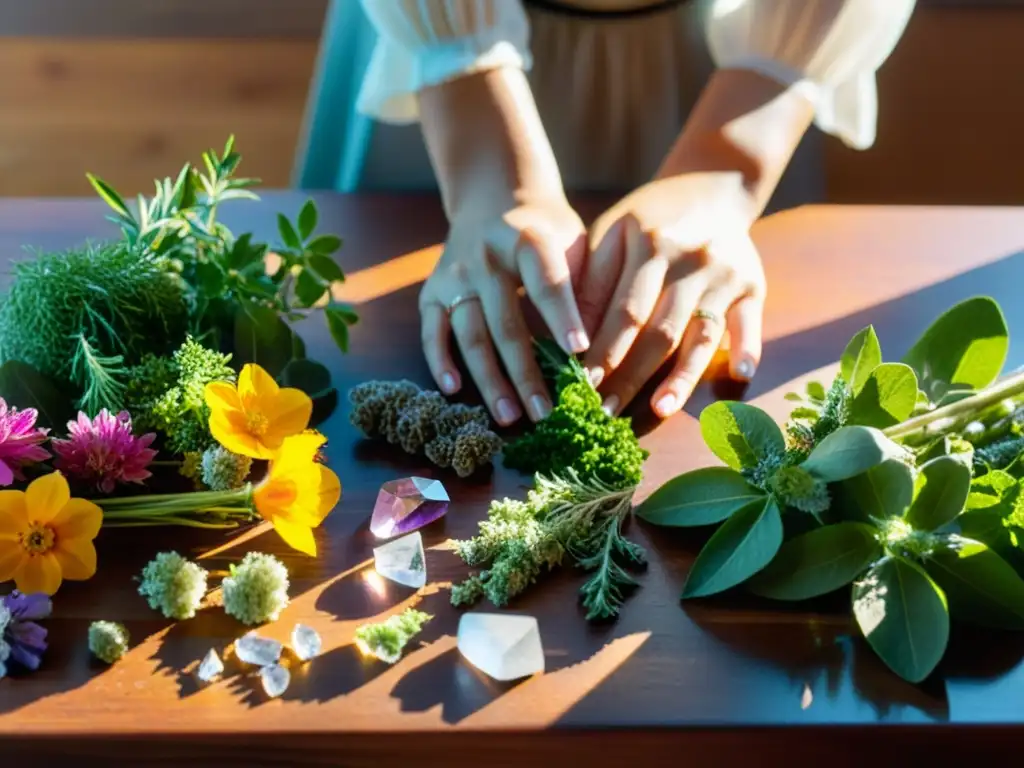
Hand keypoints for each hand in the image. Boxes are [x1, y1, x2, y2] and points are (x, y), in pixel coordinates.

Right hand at [419, 195, 589, 425]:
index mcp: (528, 240)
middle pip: (506, 322)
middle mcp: (485, 257)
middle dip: (526, 372)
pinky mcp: (432, 290)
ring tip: (509, 416)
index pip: (547, 283)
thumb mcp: (574, 241)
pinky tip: (454, 391)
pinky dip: (440, 361)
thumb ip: (583, 286)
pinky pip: (431, 331)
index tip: (580, 353)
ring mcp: (455, 275)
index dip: (562, 317)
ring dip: (489, 379)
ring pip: (470, 334)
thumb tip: (594, 350)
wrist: (494, 196)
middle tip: (544, 413)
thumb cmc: (547, 231)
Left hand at [580, 172, 765, 417]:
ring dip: (682, 376)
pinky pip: (750, 323)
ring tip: (660, 409)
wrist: (712, 189)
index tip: (582, 384)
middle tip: (606, 413)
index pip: (624, 310)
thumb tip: (571, 339)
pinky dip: (747, 349)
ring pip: (701, 335)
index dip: (603, 350)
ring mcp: (725, 276)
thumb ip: (591, 281)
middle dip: (630, 375)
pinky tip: (738, 376)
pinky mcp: (753, 286)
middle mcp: (690, 261)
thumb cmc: (647, 221)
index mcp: (650, 245)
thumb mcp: (611, 233)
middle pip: (659, 330)